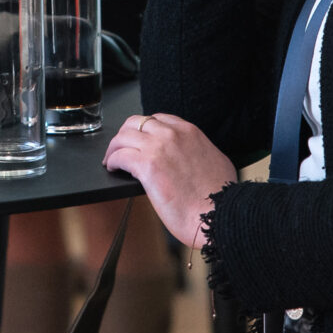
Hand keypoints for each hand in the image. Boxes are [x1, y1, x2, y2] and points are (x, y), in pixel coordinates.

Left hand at [103, 111, 235, 249]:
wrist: (218, 213)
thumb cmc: (220, 196)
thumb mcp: (216, 160)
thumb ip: (200, 151)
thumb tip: (194, 157)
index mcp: (190, 132)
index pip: (158, 119)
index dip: (144, 130)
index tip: (139, 140)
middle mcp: (172, 134)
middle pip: (136, 122)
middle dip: (125, 135)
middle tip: (120, 149)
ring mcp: (158, 148)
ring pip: (123, 136)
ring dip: (114, 148)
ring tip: (112, 160)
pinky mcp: (147, 166)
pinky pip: (120, 156)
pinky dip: (112, 161)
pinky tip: (112, 168)